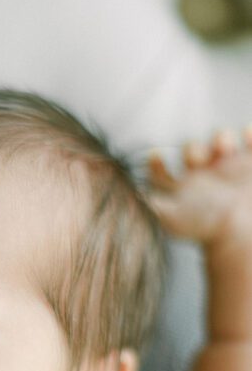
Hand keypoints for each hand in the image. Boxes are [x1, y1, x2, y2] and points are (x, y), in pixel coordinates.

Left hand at [148, 126, 251, 244]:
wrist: (239, 235)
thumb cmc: (205, 228)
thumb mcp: (172, 218)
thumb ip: (152, 205)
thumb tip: (130, 193)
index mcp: (183, 188)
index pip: (164, 171)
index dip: (156, 162)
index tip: (153, 156)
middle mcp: (204, 176)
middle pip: (192, 150)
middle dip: (193, 149)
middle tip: (197, 160)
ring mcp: (229, 169)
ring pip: (220, 139)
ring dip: (220, 137)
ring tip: (223, 148)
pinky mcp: (250, 165)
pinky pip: (250, 141)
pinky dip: (248, 135)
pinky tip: (245, 135)